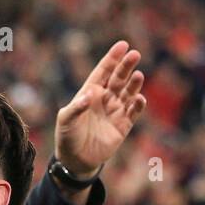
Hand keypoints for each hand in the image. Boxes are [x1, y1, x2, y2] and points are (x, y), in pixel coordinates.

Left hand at [55, 40, 145, 179]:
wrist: (75, 160)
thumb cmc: (67, 136)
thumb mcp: (65, 120)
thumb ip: (76, 107)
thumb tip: (89, 96)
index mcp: (90, 92)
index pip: (104, 71)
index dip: (113, 58)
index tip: (123, 45)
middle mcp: (105, 98)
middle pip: (119, 78)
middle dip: (126, 66)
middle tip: (135, 54)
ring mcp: (115, 111)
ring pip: (128, 93)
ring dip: (134, 84)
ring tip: (138, 75)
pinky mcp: (123, 126)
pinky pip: (133, 112)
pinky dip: (137, 105)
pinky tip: (139, 98)